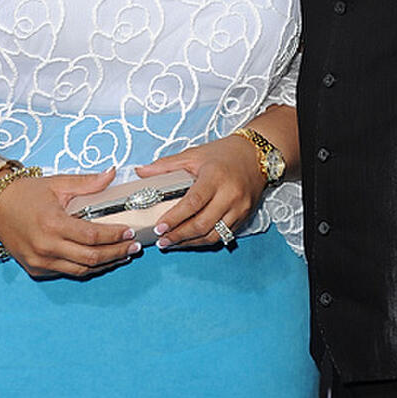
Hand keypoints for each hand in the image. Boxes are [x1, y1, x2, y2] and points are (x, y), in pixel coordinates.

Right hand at [0, 166, 140, 277]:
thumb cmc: (26, 193)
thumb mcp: (57, 183)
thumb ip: (87, 182)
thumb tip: (112, 173)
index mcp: (52, 224)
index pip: (92, 235)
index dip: (115, 236)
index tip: (131, 231)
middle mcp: (46, 247)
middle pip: (91, 257)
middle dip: (117, 252)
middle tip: (135, 246)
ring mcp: (40, 261)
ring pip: (81, 270)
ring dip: (105, 264)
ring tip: (123, 255)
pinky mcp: (36, 269)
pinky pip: (67, 272)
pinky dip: (86, 267)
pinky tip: (101, 260)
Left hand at [136, 135, 265, 248]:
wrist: (256, 155)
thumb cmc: (223, 154)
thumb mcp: (193, 155)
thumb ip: (166, 165)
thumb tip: (140, 172)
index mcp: (215, 177)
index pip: (193, 202)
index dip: (175, 218)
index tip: (158, 227)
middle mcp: (230, 194)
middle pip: (203, 224)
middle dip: (179, 235)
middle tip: (161, 240)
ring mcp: (240, 207)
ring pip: (214, 234)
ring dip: (191, 242)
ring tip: (172, 243)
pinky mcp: (245, 216)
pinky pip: (223, 235)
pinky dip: (205, 240)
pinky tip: (191, 240)